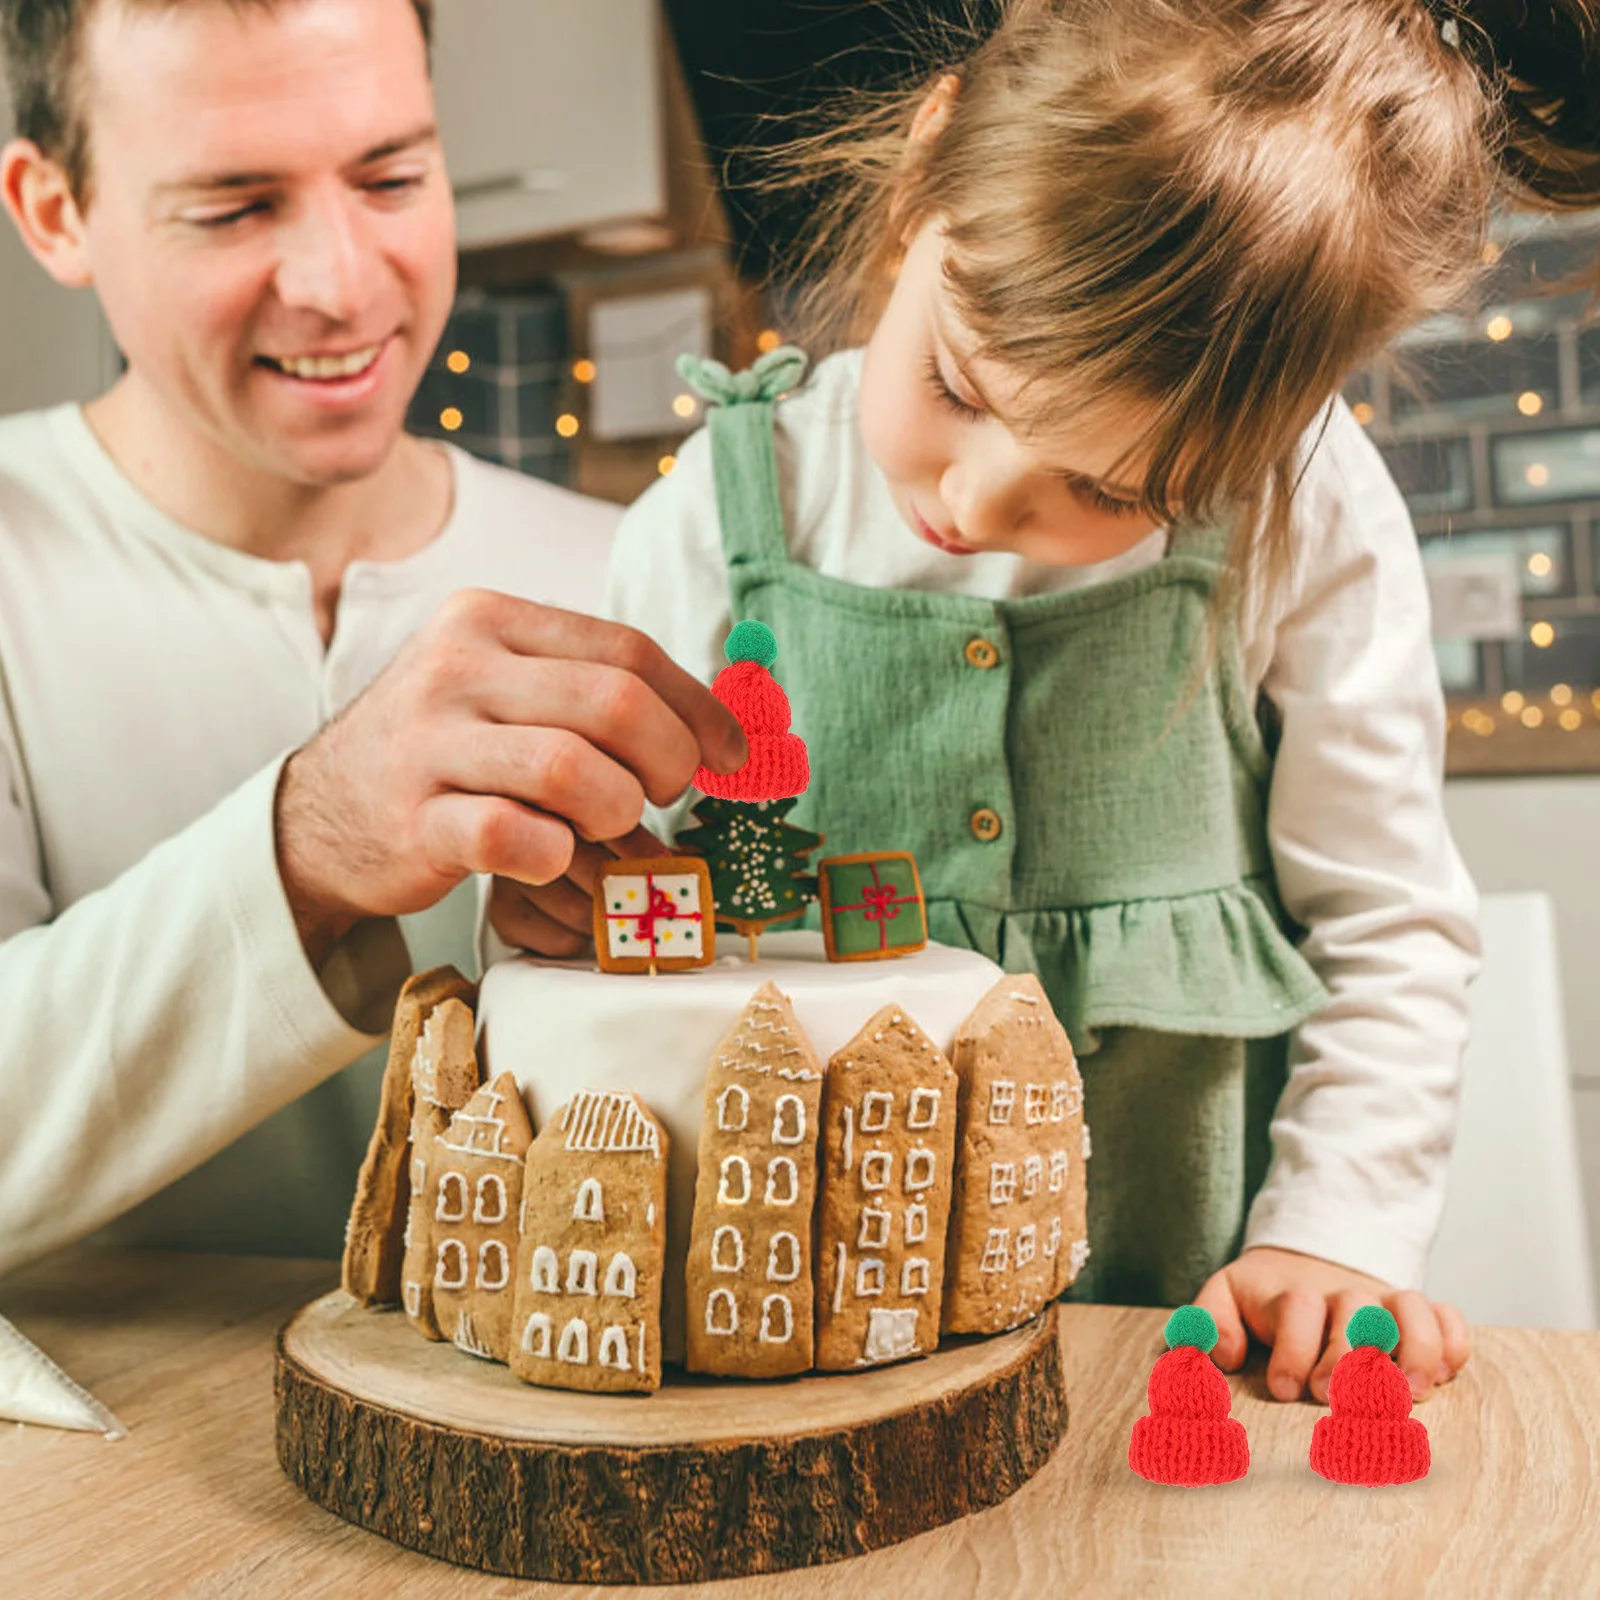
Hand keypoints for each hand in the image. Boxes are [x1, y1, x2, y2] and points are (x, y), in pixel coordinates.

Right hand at [274, 589, 746, 959]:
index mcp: (490, 620)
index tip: (730, 755)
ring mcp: (429, 743)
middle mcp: (455, 667)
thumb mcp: (502, 690)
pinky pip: (516, 838)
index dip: (697, 708)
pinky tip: (552, 856)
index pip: (628, 650)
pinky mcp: (414, 820)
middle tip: (661, 797)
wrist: (321, 814)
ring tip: (604, 829)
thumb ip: (588, 688)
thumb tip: (716, 730)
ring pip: (574, 771)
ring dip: (615, 815)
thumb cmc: (445, 752)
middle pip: (616, 704)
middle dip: (667, 761)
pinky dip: (556, 856)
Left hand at [1192, 1245, 1472, 1404]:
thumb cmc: (1262, 1300)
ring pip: (1411, 1309)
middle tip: (1337, 1397)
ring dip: (1414, 1349)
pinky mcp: (1417, 1317)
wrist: (1304, 1266)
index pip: (1298, 1308)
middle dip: (1349, 1358)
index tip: (1285, 1389)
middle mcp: (1343, 1296)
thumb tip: (1219, 1352)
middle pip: (1357, 1311)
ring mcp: (1384, 1304)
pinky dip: (1453, 1342)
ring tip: (1407, 1392)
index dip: (1294, 1349)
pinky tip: (1443, 1375)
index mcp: (1292, 1294)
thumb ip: (1210, 1321)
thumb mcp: (1224, 1299)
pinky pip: (1449, 1318)